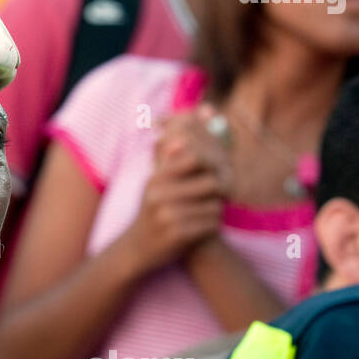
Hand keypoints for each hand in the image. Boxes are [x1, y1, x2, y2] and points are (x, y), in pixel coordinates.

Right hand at [124, 106, 229, 271]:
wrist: (137, 248)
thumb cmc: (155, 208)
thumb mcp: (160, 179)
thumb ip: (178, 150)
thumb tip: (206, 110)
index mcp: (156, 176)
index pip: (196, 157)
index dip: (214, 164)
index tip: (217, 173)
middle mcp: (158, 193)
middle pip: (212, 182)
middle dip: (221, 189)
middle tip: (221, 194)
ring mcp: (166, 215)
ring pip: (215, 204)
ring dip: (217, 209)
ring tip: (208, 212)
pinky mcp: (176, 235)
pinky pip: (212, 224)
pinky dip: (213, 226)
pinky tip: (203, 228)